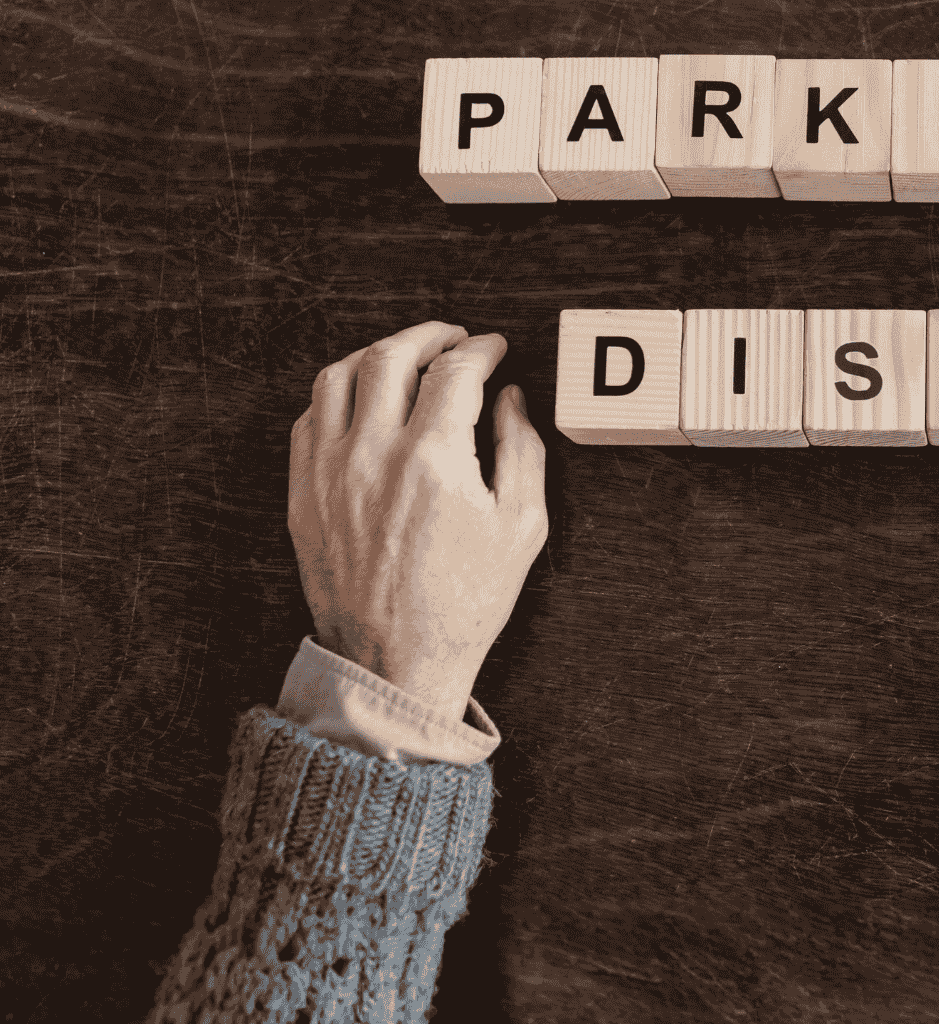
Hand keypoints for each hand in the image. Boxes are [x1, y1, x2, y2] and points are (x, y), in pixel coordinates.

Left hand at [288, 322, 547, 722]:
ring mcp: (329, 471)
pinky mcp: (304, 493)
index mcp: (434, 459)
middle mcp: (374, 454)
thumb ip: (522, 450)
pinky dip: (338, 393)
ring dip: (376, 353)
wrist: (396, 660)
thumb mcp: (521, 526)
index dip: (481, 350)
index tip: (493, 349)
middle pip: (392, 356)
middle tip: (453, 338)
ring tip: (404, 356)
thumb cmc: (465, 602)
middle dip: (429, 335)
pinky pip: (310, 416)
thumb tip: (511, 400)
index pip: (455, 371)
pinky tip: (363, 398)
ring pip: (340, 375)